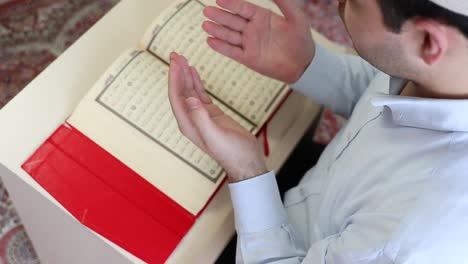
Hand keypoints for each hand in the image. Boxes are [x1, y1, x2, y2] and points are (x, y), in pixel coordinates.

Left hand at [168, 52, 267, 182]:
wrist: (246, 160)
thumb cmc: (232, 153)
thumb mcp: (215, 136)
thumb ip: (201, 118)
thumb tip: (190, 99)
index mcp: (188, 124)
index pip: (176, 97)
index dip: (174, 78)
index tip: (175, 62)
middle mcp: (191, 119)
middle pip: (180, 91)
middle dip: (177, 73)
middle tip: (175, 54)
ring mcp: (201, 116)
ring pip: (189, 91)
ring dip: (185, 75)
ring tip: (182, 59)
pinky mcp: (212, 114)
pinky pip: (200, 94)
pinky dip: (196, 82)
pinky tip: (193, 72)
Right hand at [202, 0, 314, 82]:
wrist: (303, 64)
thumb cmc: (302, 40)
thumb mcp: (296, 18)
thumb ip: (284, 2)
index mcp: (262, 17)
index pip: (243, 8)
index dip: (231, 4)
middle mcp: (253, 29)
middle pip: (233, 21)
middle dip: (220, 16)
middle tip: (206, 11)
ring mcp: (250, 44)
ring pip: (229, 35)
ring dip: (217, 30)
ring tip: (205, 25)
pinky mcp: (248, 58)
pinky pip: (232, 52)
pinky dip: (221, 47)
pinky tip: (210, 41)